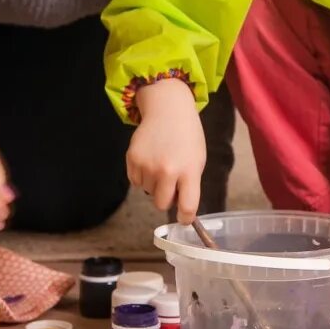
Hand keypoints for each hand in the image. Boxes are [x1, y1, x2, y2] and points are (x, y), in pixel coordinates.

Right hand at [127, 78, 206, 221]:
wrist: (168, 110)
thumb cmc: (186, 136)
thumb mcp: (197, 159)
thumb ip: (190, 183)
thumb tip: (180, 208)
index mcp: (189, 170)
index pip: (188, 206)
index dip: (185, 218)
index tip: (184, 219)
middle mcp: (167, 170)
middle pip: (161, 204)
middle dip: (166, 199)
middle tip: (171, 184)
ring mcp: (148, 165)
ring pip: (147, 192)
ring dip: (154, 184)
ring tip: (161, 162)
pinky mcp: (132, 159)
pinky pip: (136, 182)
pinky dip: (142, 176)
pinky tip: (150, 159)